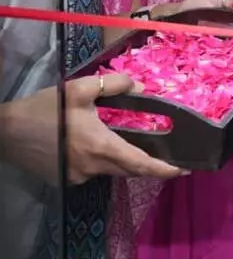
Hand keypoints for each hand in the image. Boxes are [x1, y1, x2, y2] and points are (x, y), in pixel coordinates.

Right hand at [0, 74, 185, 183]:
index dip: (164, 169)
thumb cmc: (45, 109)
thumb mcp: (80, 89)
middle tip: (169, 158)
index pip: (140, 164)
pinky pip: (94, 172)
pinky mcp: (66, 179)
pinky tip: (101, 146)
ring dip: (127, 162)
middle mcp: (93, 167)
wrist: (5, 131)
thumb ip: (115, 85)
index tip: (183, 170)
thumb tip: (141, 87)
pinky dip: (105, 161)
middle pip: (130, 170)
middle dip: (151, 166)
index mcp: (101, 146)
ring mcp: (79, 176)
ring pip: (112, 171)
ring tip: (139, 148)